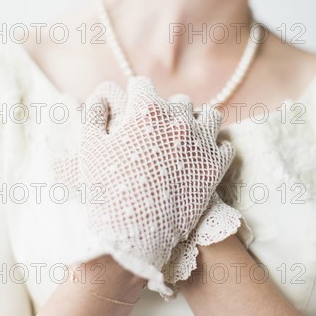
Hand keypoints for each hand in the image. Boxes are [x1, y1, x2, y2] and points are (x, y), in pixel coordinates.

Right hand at [54, 76, 237, 299]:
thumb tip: (99, 97)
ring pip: (209, 116)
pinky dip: (215, 148)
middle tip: (157, 127)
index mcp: (147, 110)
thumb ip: (93, 115)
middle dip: (167, 109)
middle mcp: (179, 120)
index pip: (143, 85)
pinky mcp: (216, 167)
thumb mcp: (90, 147)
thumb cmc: (106, 189)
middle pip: (178, 100)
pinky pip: (225, 145)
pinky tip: (202, 157)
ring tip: (186, 136)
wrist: (134, 231)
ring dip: (197, 121)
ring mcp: (201, 143)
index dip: (134, 93)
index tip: (132, 102)